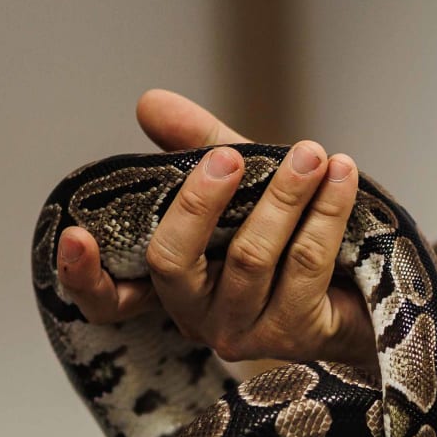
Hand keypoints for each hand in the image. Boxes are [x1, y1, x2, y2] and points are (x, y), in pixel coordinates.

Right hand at [55, 89, 376, 366]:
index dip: (83, 274)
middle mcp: (196, 317)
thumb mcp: (238, 184)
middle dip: (202, 200)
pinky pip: (306, 263)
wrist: (361, 287)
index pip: (106, 298)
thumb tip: (150, 103)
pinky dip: (325, 212)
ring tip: (312, 153)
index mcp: (169, 285)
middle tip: (233, 156)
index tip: (75, 235)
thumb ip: (196, 146)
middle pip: (175, 261)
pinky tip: (341, 176)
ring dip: (284, 196)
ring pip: (251, 257)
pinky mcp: (295, 333)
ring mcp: (243, 331)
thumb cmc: (287, 235)